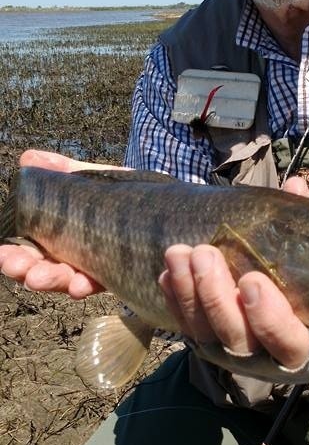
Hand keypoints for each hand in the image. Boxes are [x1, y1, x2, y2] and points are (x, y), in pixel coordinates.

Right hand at [0, 149, 111, 297]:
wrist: (158, 202)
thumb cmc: (115, 192)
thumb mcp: (87, 179)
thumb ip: (60, 171)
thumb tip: (29, 158)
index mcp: (55, 236)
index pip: (27, 250)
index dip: (12, 256)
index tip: (4, 254)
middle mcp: (70, 256)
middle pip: (41, 270)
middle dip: (28, 271)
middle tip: (23, 271)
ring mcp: (92, 267)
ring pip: (66, 281)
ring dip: (52, 281)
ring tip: (41, 279)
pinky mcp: (119, 273)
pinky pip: (100, 284)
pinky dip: (86, 285)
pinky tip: (80, 285)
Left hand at [159, 177, 308, 370]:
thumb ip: (307, 232)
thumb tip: (295, 186)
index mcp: (303, 345)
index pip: (287, 341)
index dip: (269, 317)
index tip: (252, 281)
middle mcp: (266, 358)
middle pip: (236, 336)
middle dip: (215, 296)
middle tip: (204, 254)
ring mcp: (234, 353)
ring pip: (205, 333)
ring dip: (189, 293)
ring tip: (178, 253)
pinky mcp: (210, 345)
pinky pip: (188, 327)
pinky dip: (176, 299)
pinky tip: (167, 272)